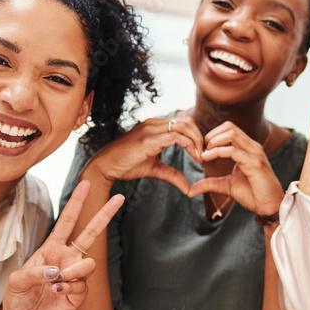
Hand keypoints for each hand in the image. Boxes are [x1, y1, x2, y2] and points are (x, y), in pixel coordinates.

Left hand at [0, 181, 124, 309]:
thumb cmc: (17, 298)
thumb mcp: (16, 281)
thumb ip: (35, 272)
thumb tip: (59, 271)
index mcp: (51, 248)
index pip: (66, 222)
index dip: (76, 203)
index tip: (86, 184)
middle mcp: (67, 258)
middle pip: (90, 233)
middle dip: (104, 215)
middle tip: (119, 198)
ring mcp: (75, 275)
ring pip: (89, 263)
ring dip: (74, 271)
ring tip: (58, 282)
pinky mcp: (80, 293)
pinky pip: (83, 284)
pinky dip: (69, 287)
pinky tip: (58, 293)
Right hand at [84, 116, 203, 194]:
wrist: (105, 166)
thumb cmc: (126, 165)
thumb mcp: (155, 169)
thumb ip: (172, 175)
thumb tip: (188, 188)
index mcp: (155, 126)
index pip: (183, 123)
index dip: (196, 136)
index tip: (201, 153)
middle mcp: (153, 123)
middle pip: (187, 121)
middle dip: (200, 137)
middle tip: (204, 154)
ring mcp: (150, 129)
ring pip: (184, 126)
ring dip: (197, 141)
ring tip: (200, 157)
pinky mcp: (148, 139)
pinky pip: (176, 137)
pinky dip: (189, 145)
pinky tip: (194, 157)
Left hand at [190, 122, 284, 216]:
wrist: (270, 206)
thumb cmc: (254, 194)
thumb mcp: (227, 186)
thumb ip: (211, 183)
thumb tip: (191, 189)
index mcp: (247, 148)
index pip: (228, 129)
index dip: (212, 137)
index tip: (202, 151)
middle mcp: (252, 147)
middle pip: (229, 126)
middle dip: (211, 136)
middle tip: (201, 151)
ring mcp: (255, 153)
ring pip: (231, 133)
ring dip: (214, 141)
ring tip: (205, 154)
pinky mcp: (255, 163)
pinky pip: (233, 151)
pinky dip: (218, 152)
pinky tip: (208, 158)